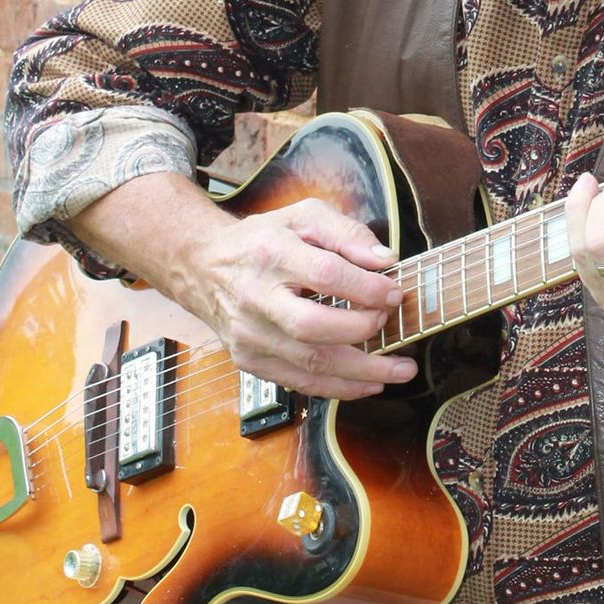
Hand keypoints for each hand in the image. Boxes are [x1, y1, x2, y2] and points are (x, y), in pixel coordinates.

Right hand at [181, 199, 416, 399]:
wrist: (203, 267)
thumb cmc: (263, 239)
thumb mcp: (303, 216)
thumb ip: (347, 233)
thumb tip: (386, 261)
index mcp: (271, 254)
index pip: (324, 274)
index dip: (365, 287)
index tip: (394, 292)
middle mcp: (256, 298)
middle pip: (314, 327)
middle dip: (362, 331)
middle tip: (392, 326)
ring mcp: (250, 335)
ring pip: (310, 363)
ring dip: (362, 372)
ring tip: (401, 370)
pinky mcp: (249, 361)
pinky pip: (299, 383)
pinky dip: (338, 388)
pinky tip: (368, 383)